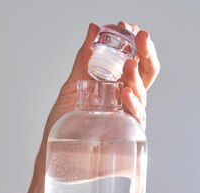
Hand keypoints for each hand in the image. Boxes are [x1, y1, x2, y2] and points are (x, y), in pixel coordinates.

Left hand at [33, 21, 159, 182]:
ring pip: (142, 95)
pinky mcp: (127, 139)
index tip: (128, 28)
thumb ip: (84, 59)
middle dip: (146, 54)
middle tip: (140, 37)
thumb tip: (94, 29)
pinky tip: (124, 92)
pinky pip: (136, 120)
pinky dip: (132, 104)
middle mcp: (126, 102)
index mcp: (116, 87)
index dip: (135, 43)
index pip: (134, 61)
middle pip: (145, 75)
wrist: (54, 157)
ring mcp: (127, 120)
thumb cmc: (61, 127)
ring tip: (128, 64)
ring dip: (136, 76)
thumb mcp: (73, 86)